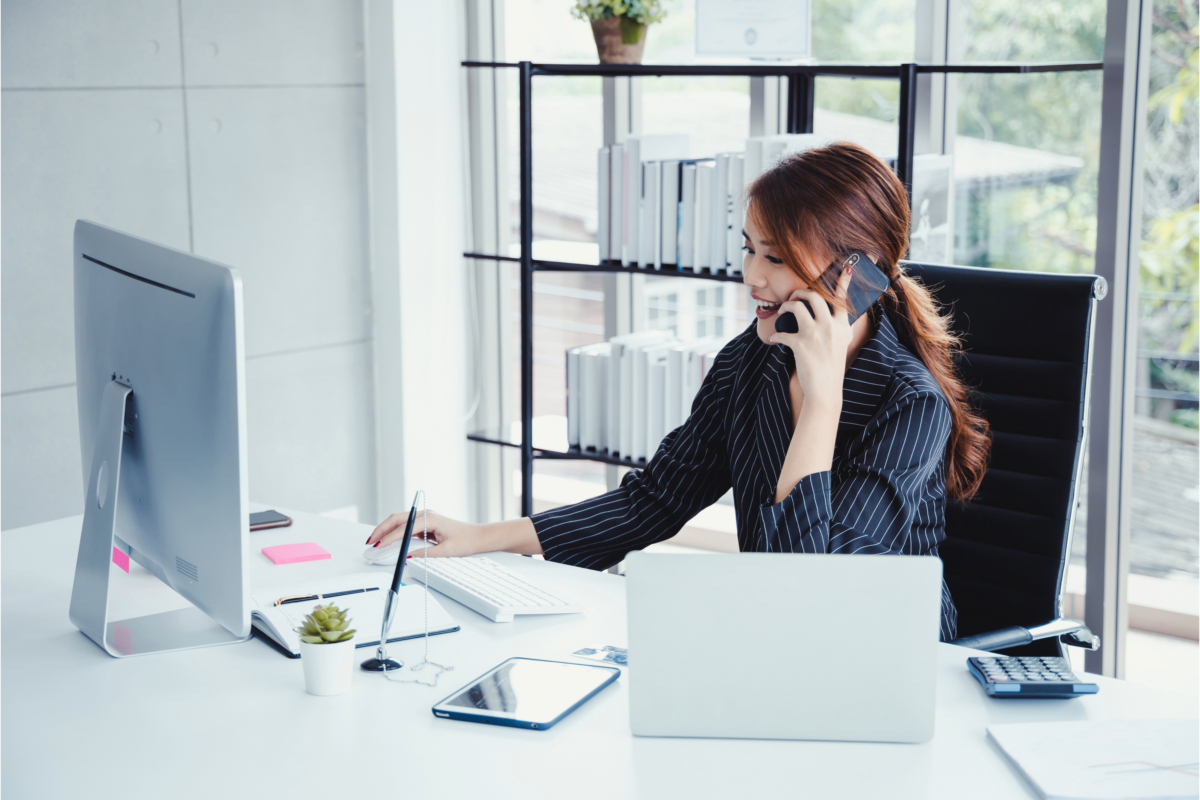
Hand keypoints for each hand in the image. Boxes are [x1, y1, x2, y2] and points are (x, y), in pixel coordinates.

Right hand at [365, 512, 542, 557]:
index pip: (404, 527)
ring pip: (400, 521)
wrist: (479, 537)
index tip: (379, 545)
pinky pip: (406, 526)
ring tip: (374, 540)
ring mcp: (425, 518)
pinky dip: (395, 532)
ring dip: (386, 529)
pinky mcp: (425, 523)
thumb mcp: (446, 551)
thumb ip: (426, 554)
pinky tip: (388, 540)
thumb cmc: (466, 541)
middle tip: (370, 542)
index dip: (389, 537)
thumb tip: (408, 557)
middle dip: (381, 530)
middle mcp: (425, 515)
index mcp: (429, 518)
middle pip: (397, 519)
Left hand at [769, 265, 854, 408]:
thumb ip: (840, 328)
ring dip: (786, 307)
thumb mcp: (842, 344)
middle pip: (814, 296)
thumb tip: (834, 317)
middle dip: (801, 292)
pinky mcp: (800, 345)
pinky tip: (774, 339)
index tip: (848, 266)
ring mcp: (815, 335)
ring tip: (783, 311)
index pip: (843, 299)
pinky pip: (783, 333)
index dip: (844, 282)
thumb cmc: (832, 368)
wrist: (825, 391)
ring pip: (797, 307)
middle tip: (794, 296)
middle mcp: (830, 327)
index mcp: (843, 326)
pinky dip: (776, 336)